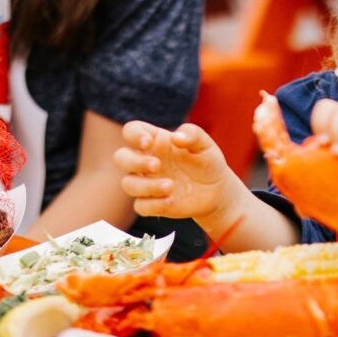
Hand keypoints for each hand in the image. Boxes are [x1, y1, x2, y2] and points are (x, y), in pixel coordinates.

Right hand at [113, 121, 236, 219]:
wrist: (217, 191)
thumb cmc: (208, 162)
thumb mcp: (206, 145)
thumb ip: (193, 134)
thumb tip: (175, 137)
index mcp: (155, 142)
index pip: (132, 131)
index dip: (134, 135)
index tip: (148, 142)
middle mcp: (145, 161)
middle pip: (120, 158)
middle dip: (134, 162)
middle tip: (157, 165)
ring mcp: (147, 183)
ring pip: (128, 184)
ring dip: (146, 186)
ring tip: (170, 186)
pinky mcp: (152, 203)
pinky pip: (140, 206)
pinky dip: (153, 204)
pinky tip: (171, 201)